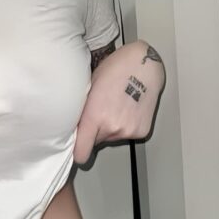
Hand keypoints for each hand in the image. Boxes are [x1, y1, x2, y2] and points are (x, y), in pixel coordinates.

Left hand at [73, 41, 165, 165]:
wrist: (144, 65)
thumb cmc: (115, 70)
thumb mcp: (89, 87)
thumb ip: (83, 111)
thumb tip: (74, 127)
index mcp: (95, 116)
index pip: (82, 150)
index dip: (77, 153)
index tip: (74, 153)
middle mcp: (112, 127)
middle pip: (96, 142)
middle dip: (95, 132)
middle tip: (100, 111)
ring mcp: (129, 130)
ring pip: (112, 138)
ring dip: (110, 128)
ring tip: (115, 106)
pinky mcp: (142, 131)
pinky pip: (126, 134)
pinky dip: (125, 125)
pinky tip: (127, 108)